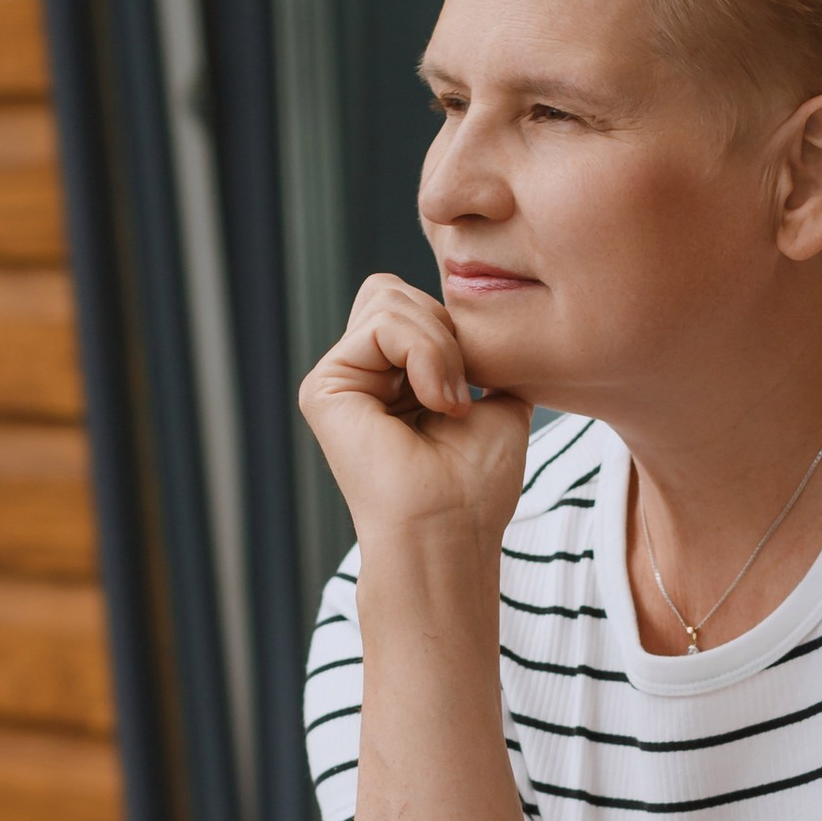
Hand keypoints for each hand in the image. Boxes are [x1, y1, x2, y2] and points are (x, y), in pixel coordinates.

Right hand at [298, 274, 532, 550]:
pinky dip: (424, 353)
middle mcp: (359, 377)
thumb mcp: (497, 397)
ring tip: (450, 404)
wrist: (452, 529)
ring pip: (388, 299)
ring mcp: (338, 380)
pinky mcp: (324, 387)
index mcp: (393, 379)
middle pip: (394, 291)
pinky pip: (381, 323)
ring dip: (439, 346)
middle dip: (444, 329)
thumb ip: (481, 351)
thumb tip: (477, 310)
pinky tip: (434, 402)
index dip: (454, 328)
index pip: (414, 303)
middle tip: (461, 394)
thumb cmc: (477, 483)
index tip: (474, 390)